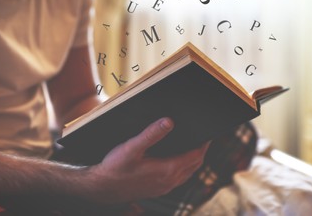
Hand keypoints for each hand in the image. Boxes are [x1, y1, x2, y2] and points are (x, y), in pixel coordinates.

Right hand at [87, 117, 210, 202]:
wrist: (103, 189)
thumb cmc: (116, 167)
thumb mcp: (133, 147)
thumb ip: (151, 134)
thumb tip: (169, 121)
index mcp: (168, 169)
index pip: (196, 156)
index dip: (204, 144)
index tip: (208, 133)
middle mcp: (170, 181)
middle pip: (195, 165)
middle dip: (200, 151)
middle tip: (202, 138)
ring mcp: (164, 188)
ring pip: (187, 173)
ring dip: (193, 161)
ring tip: (192, 147)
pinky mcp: (158, 190)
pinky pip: (179, 179)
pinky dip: (184, 169)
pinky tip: (176, 162)